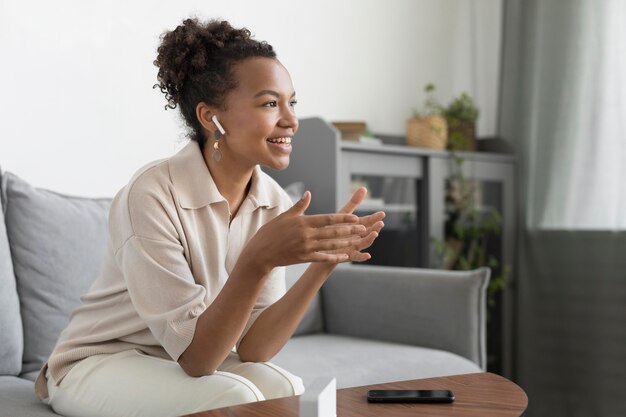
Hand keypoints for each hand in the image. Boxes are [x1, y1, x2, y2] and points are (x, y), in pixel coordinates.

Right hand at [243, 191, 366, 272]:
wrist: (260, 253)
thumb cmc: (270, 232)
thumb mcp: (284, 216)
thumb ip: (299, 206)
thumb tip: (308, 194)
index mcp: (302, 222)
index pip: (327, 219)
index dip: (342, 219)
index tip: (354, 217)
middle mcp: (306, 235)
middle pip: (332, 231)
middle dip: (349, 230)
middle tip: (363, 228)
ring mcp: (306, 247)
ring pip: (330, 244)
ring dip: (346, 242)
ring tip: (358, 240)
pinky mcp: (304, 258)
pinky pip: (323, 257)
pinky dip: (335, 257)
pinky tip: (345, 256)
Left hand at [321, 187, 384, 261]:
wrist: (321, 246)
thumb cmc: (333, 228)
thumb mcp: (342, 214)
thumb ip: (354, 203)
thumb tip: (364, 188)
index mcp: (357, 226)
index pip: (368, 221)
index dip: (375, 218)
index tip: (382, 214)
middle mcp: (358, 236)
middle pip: (368, 231)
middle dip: (375, 228)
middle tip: (380, 223)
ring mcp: (354, 246)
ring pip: (364, 243)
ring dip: (370, 239)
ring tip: (374, 234)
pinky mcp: (348, 256)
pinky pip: (356, 257)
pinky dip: (362, 257)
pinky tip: (367, 255)